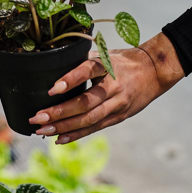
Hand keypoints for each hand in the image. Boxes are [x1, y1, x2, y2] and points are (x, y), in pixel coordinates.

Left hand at [28, 33, 184, 143]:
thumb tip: (52, 67)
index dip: (70, 80)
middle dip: (59, 112)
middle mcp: (113, 88)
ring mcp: (117, 105)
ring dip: (63, 127)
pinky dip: (76, 134)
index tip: (52, 89)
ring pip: (89, 119)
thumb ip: (81, 61)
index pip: (88, 71)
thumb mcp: (103, 54)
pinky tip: (58, 138)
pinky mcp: (119, 117)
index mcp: (108, 67)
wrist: (154, 72)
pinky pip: (95, 128)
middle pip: (85, 103)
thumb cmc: (122, 61)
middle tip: (37, 117)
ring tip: (42, 130)